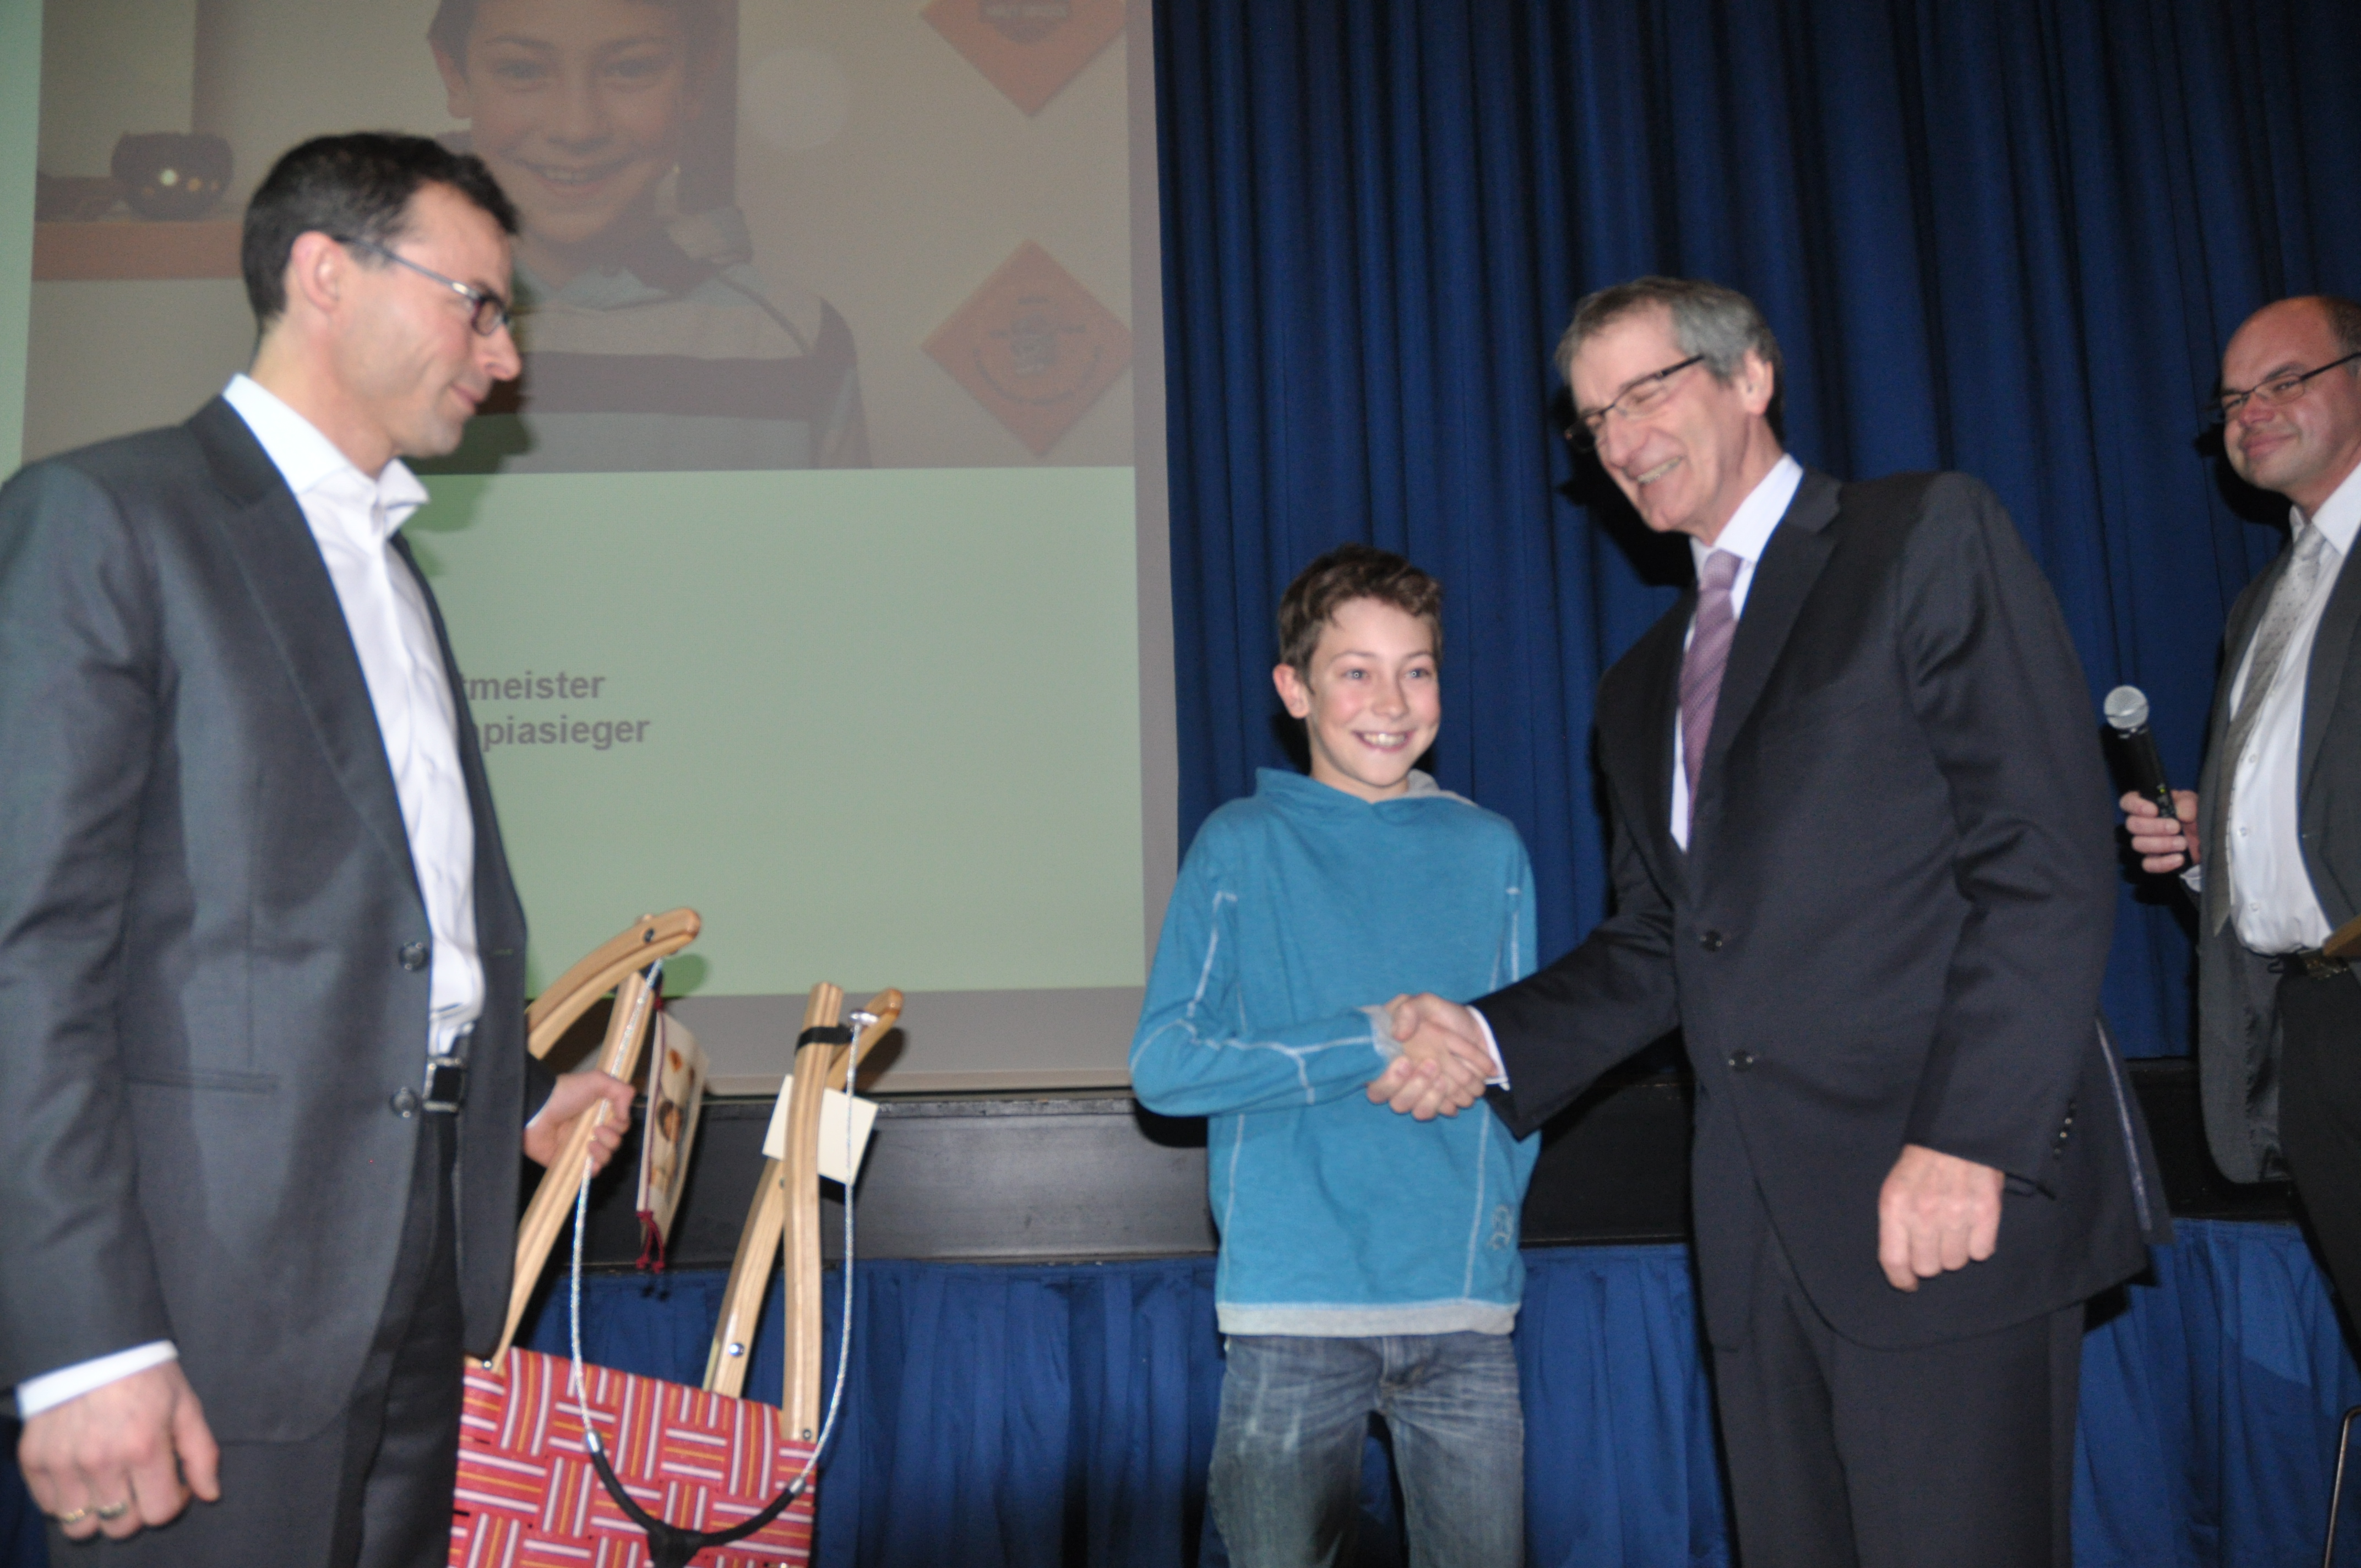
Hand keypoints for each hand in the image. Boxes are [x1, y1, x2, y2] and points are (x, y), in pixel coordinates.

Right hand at [18, 1361, 219, 1540]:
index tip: (173, 1482)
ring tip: (110, 1484)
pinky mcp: (34, 1459)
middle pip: (120, 1526)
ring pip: (80, 1526)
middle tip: (140, 1484)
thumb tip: (210, 1494)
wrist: (93, 1344)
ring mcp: (63, 1463)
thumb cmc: (146, 1374)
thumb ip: (201, 1453)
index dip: (172, 1501)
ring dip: (99, 1512)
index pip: (158, 1513)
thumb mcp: (185, 1405)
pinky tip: (83, 1474)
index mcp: (144, 1447)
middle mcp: (101, 1461)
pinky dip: (67, 1499)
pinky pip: (49, 1506)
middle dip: (137, 1511)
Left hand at [524, 1068, 635, 1169]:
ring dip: (603, 1151)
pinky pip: (590, 1171)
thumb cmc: (565, 1093)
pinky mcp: (570, 1161)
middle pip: (616, 1142)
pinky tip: (589, 1159)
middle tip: (596, 1129)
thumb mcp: (597, 1080)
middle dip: (612, 1137)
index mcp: (600, 1113)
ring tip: (589, 1143)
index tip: (612, 1118)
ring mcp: (581, 1147)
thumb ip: (621, 1091)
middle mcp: (592, 1130)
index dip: (621, 1124)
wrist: (537, 1110)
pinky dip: (594, 1168)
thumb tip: (626, 1115)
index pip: (621, 1125)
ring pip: (606, 1157)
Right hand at [1365, 994, 1491, 1119]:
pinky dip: (1445, 1105)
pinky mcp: (1433, 1101)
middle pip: (1392, 1100)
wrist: (1473, 1030)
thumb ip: (1409, 1010)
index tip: (1406, 1061)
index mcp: (1385, 1054)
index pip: (1375, 1080)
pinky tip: (1458, 1097)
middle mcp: (1395, 1078)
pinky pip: (1431, 1113)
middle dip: (1413, 1087)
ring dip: (1431, 1097)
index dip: (1388, 1078)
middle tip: (1432, 1065)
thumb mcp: (1425, 1003)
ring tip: (1447, 1080)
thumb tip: (1397, 1034)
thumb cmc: (1442, 1016)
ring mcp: (1414, 1092)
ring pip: (1413, 1110)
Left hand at [1877, 1144, 2003, 1291]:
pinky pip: (1981, 1252)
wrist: (1957, 1132)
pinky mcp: (1986, 1211)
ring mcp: (1956, 1213)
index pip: (1894, 1260)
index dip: (1901, 1279)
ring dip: (1955, 1252)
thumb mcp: (1895, 1187)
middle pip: (1928, 1267)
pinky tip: (1973, 1225)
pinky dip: (1978, 1244)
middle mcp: (1924, 1212)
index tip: (1908, 1283)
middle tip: (1934, 1242)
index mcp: (1895, 1205)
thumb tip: (1902, 1264)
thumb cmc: (1922, 1162)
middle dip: (1930, 1260)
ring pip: (1955, 1262)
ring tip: (1954, 1228)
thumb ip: (1895, 1223)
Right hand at [2120, 789, 2199, 873]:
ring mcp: (2145, 843)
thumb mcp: (2193, 803)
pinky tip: (2179, 858)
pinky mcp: (2153, 860)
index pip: (2128, 802)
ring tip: (2182, 843)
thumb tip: (2181, 813)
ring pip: (2138, 844)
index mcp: (2146, 805)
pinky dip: (2163, 863)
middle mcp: (2140, 823)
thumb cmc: (2192, 814)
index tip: (2154, 810)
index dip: (2135, 806)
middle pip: (2132, 825)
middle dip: (2154, 826)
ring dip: (2161, 844)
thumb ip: (2187, 804)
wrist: (2202, 835)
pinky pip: (2148, 865)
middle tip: (2176, 827)